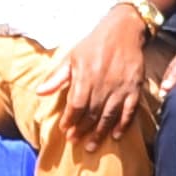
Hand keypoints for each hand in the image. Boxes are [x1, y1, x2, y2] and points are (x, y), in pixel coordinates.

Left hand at [38, 4, 157, 141]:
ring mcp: (121, 87)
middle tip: (74, 142)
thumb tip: (40, 92)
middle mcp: (104, 84)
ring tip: (91, 146)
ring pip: (109, 115)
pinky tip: (116, 135)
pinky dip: (123, 124)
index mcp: (86, 76)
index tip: (64, 130)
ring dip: (99, 132)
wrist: (124, 29)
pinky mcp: (135, 87)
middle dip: (82, 130)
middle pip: (92, 113)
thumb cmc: (94, 43)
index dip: (70, 119)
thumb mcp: (72, 56)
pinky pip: (130, 110)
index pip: (77, 104)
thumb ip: (57, 77)